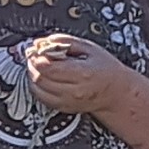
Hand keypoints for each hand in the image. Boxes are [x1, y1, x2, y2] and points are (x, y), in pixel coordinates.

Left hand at [18, 32, 133, 114]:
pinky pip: (41, 97)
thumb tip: (41, 42)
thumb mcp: (90, 48)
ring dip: (32, 75)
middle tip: (34, 55)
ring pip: (37, 89)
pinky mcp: (62, 107)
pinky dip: (37, 86)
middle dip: (32, 65)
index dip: (37, 57)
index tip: (36, 50)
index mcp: (82, 74)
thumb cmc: (106, 69)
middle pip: (39, 78)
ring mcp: (67, 101)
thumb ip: (65, 41)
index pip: (48, 67)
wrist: (116, 93)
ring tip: (38, 66)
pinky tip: (43, 77)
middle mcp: (73, 91)